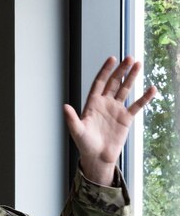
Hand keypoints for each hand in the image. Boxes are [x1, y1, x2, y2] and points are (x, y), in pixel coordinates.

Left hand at [63, 55, 156, 184]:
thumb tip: (64, 107)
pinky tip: (151, 89)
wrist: (98, 157)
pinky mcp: (126, 118)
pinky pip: (137, 105)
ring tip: (139, 64)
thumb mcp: (77, 131)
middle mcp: (105, 104)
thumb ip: (72, 118)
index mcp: (92, 104)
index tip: (112, 59)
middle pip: (114, 83)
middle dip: (121, 70)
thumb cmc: (85, 144)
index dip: (105, 71)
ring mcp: (116, 109)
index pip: (99, 83)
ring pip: (125, 89)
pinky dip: (144, 97)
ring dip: (132, 78)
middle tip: (130, 58)